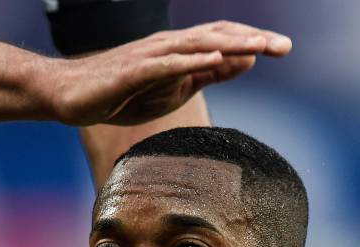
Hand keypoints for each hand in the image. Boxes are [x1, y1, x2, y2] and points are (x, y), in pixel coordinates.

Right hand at [51, 20, 291, 125]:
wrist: (72, 96)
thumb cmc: (122, 94)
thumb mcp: (172, 89)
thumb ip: (205, 75)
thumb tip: (242, 61)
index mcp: (179, 52)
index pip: (223, 41)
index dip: (254, 43)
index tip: (284, 49)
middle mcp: (168, 46)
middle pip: (217, 36)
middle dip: (254, 40)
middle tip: (286, 47)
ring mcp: (150, 56)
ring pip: (196, 44)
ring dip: (230, 44)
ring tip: (261, 46)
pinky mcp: (132, 70)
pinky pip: (166, 63)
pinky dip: (191, 59)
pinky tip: (213, 58)